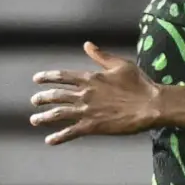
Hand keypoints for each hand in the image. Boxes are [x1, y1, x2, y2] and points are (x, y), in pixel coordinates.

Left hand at [30, 42, 161, 144]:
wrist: (149, 105)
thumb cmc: (138, 83)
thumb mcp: (121, 64)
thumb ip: (101, 56)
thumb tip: (87, 44)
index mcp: (91, 78)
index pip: (63, 76)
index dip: (47, 77)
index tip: (36, 79)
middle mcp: (85, 94)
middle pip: (56, 95)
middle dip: (42, 98)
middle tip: (34, 101)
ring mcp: (86, 111)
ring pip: (58, 114)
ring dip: (44, 117)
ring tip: (34, 120)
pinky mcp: (92, 126)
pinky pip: (70, 132)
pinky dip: (58, 137)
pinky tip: (49, 140)